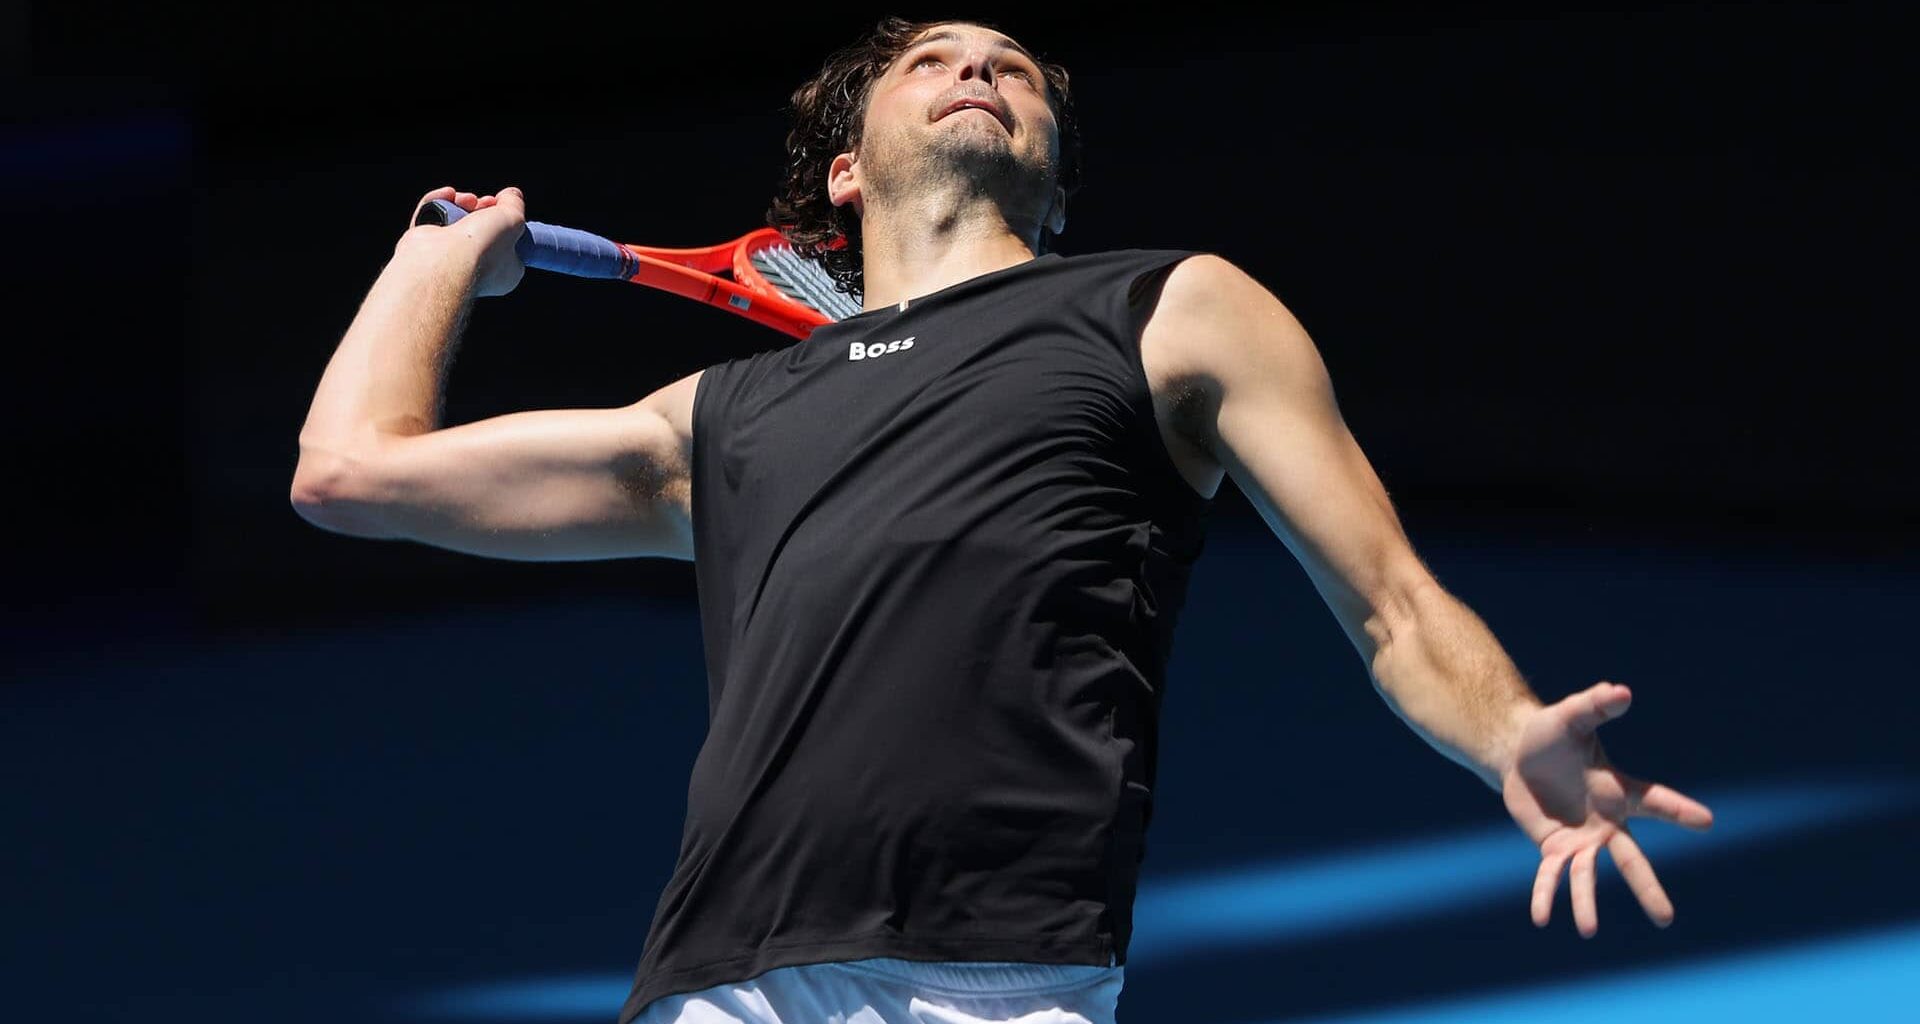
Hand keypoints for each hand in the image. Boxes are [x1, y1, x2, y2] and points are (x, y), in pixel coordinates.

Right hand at [399, 185, 527, 297]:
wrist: (444, 259)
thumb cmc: (483, 249)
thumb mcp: (514, 219)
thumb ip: (515, 204)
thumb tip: (512, 195)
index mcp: (504, 272)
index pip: (509, 245)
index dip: (506, 222)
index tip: (504, 207)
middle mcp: (476, 267)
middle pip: (481, 228)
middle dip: (482, 208)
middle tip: (484, 202)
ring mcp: (449, 257)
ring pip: (456, 220)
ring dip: (461, 203)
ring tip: (466, 200)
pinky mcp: (426, 246)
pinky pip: (431, 217)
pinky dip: (437, 202)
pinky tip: (447, 195)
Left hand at [1501, 681, 1714, 936]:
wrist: (1518, 753)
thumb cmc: (1552, 732)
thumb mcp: (1572, 716)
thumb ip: (1596, 705)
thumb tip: (1620, 690)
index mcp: (1617, 792)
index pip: (1655, 801)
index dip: (1679, 810)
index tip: (1707, 821)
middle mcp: (1604, 823)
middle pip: (1630, 861)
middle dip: (1647, 889)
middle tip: (1665, 920)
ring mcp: (1579, 840)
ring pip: (1587, 876)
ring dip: (1586, 903)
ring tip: (1588, 931)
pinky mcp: (1552, 847)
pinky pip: (1550, 876)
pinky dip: (1546, 895)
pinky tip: (1542, 919)